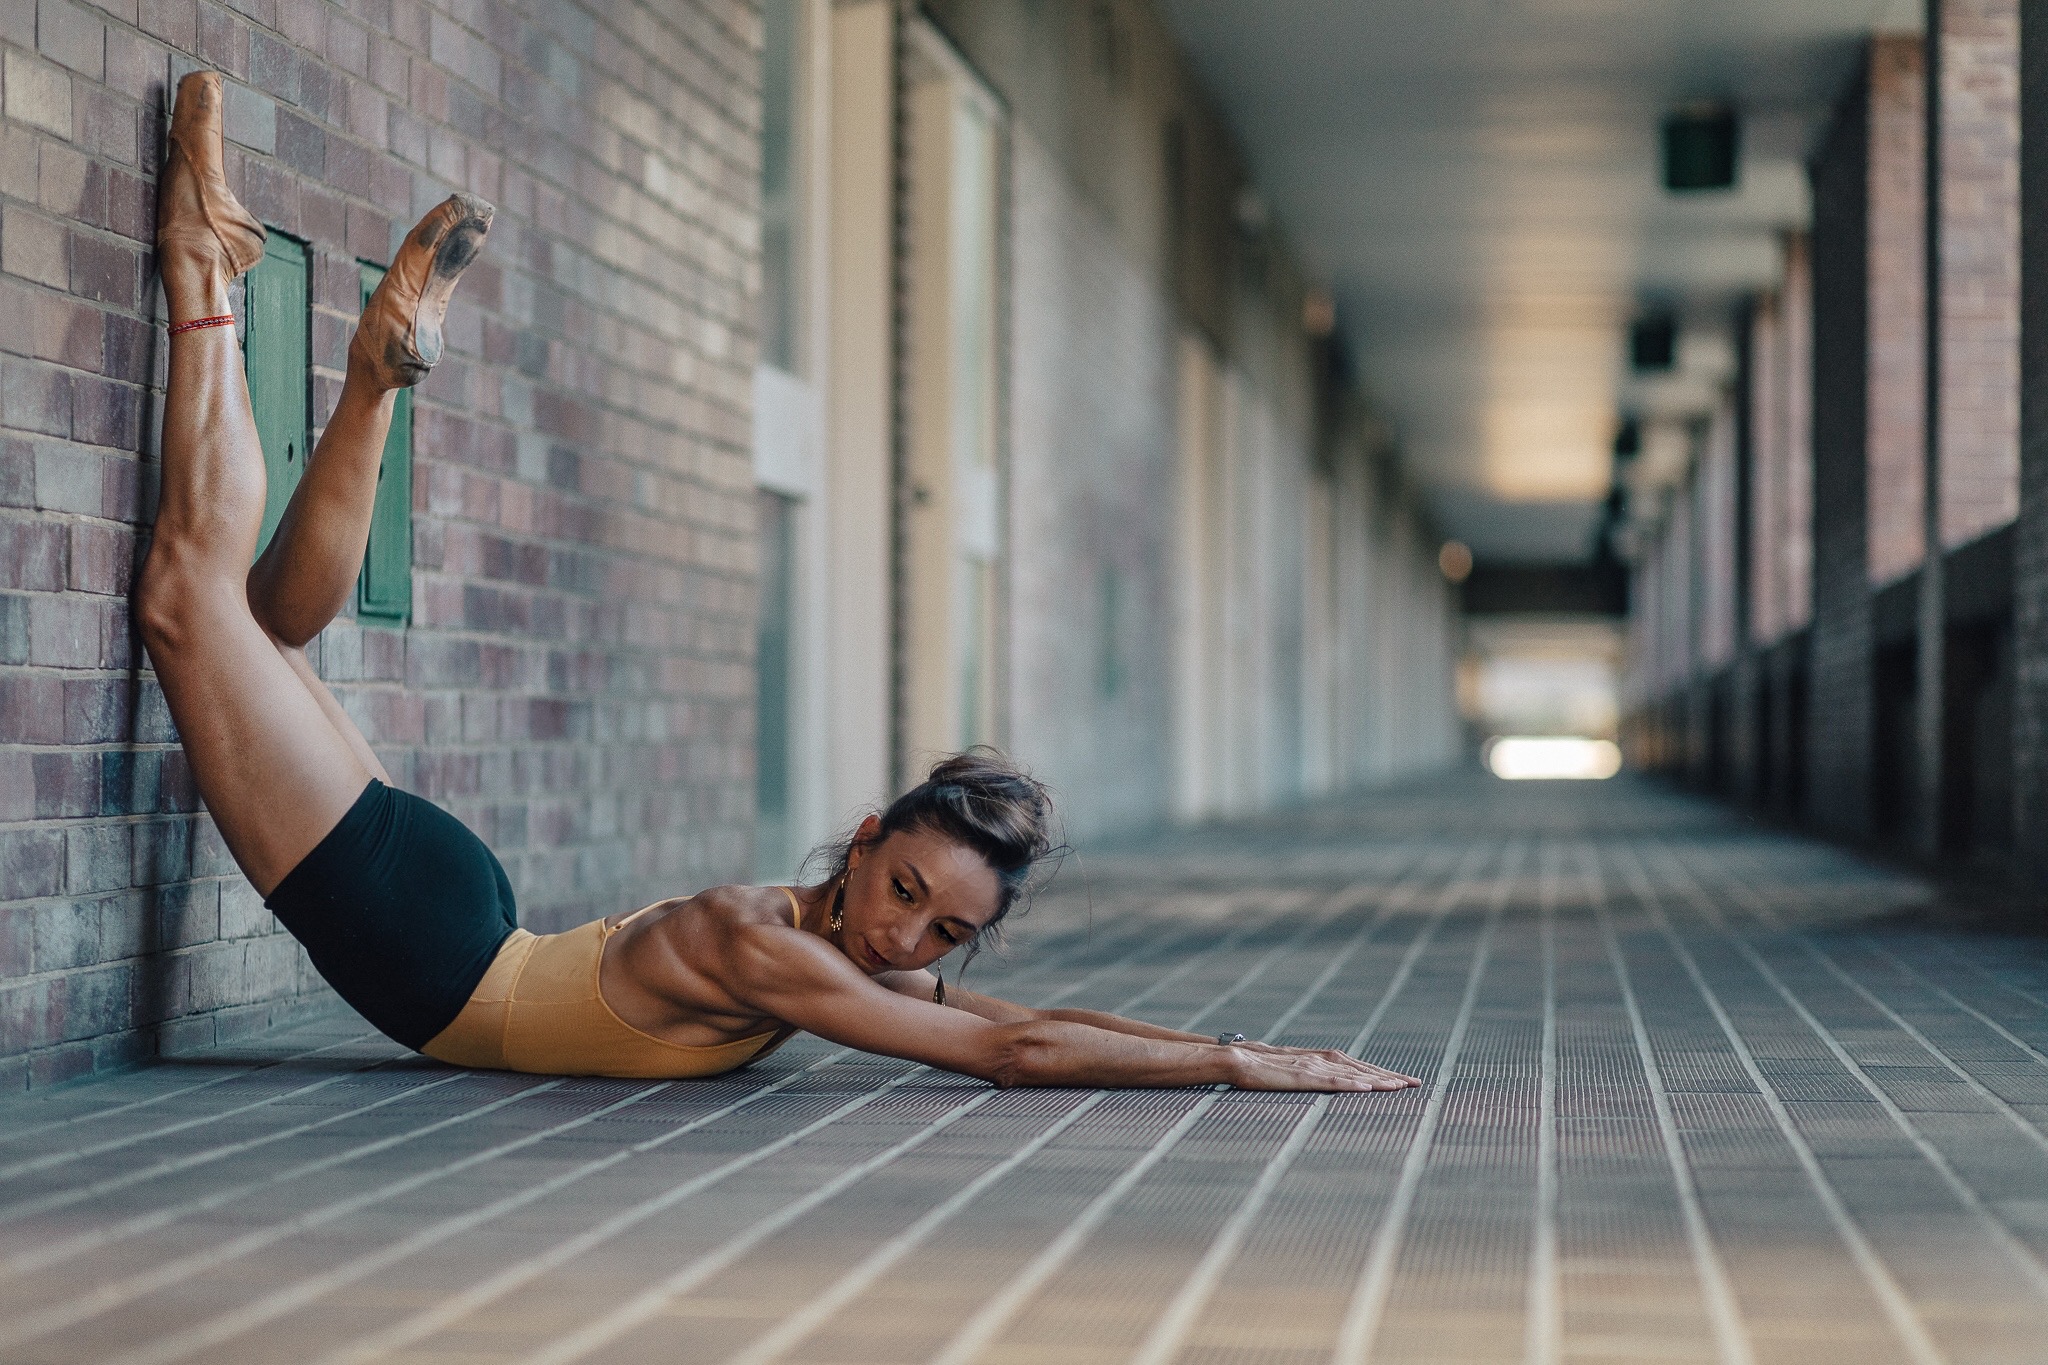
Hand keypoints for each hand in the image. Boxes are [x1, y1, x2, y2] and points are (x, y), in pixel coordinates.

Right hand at [1226, 1042, 1420, 1091]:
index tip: (1401, 1080)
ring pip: (1349, 1072)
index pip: (1352, 1064)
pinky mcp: (1296, 1076)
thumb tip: (1320, 1084)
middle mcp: (1315, 1059)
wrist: (1228, 1059)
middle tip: (1416, 1083)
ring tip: (1400, 1086)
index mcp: (1313, 1059)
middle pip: (1358, 1066)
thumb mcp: (1284, 1072)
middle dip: (1387, 1075)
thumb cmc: (1252, 1066)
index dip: (1378, 1071)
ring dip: (1376, 1078)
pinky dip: (1349, 1083)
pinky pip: (1327, 1080)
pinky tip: (1366, 1087)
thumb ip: (1302, 1076)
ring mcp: (1307, 1067)